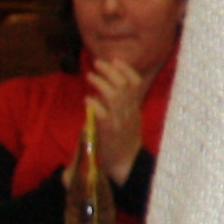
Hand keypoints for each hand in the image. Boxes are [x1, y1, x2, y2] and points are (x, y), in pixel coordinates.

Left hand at [87, 60, 150, 182]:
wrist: (126, 164)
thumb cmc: (123, 141)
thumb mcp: (128, 119)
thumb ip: (120, 105)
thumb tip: (104, 88)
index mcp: (135, 108)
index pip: (136, 84)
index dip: (126, 69)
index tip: (115, 59)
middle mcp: (130, 112)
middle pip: (124, 86)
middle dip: (111, 71)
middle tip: (98, 62)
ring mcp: (120, 121)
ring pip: (115, 96)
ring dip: (101, 83)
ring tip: (90, 75)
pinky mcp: (109, 131)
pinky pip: (103, 114)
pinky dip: (95, 104)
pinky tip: (87, 99)